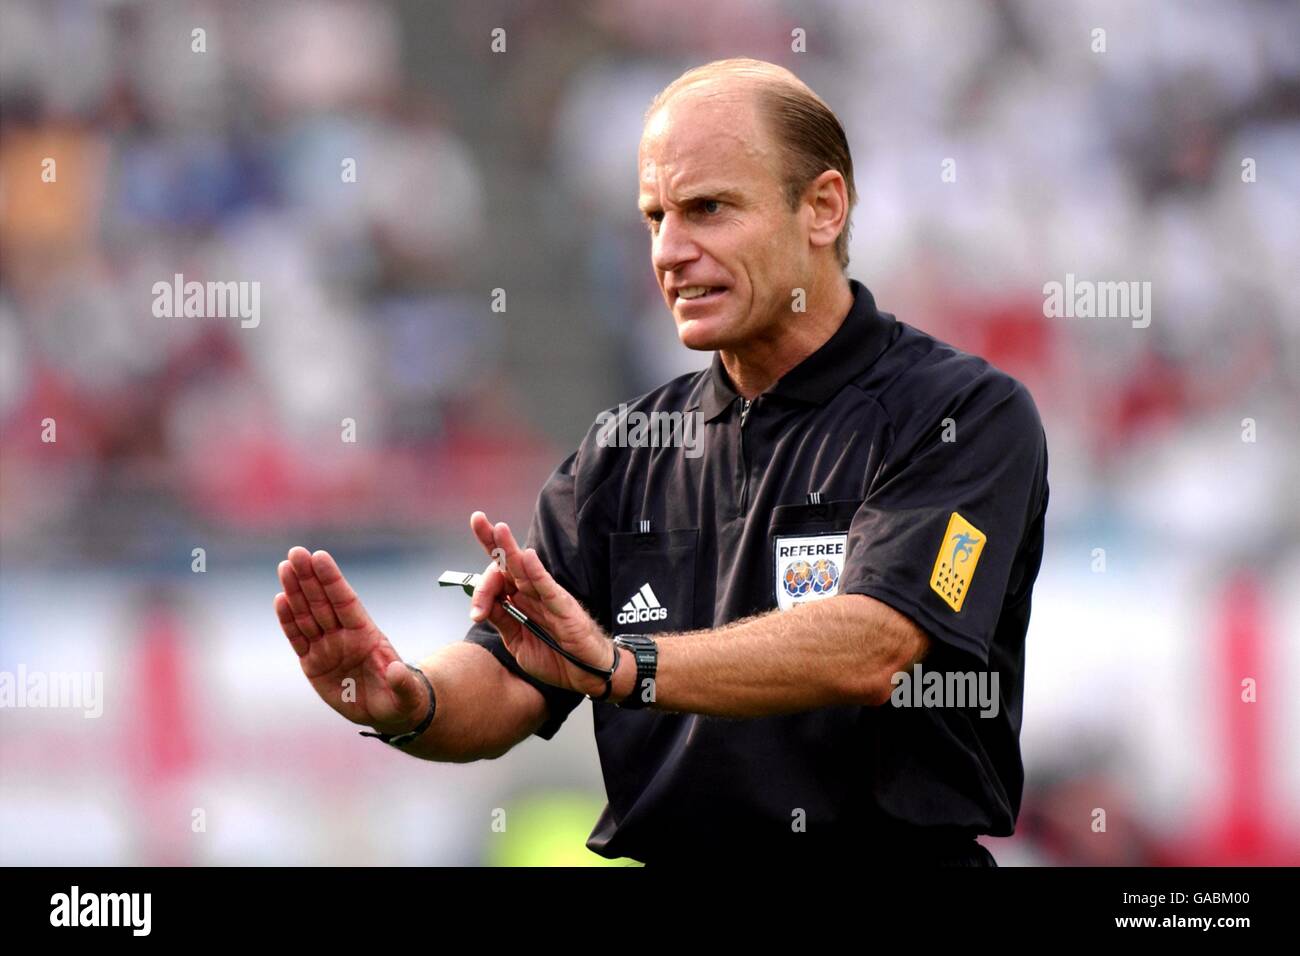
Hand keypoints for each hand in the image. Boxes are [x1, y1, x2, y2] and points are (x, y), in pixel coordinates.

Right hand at [274, 547, 430, 734]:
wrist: (386, 712)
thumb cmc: (401, 697)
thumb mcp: (407, 694)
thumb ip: (403, 682)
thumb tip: (397, 670)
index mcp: (367, 635)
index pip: (346, 602)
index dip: (332, 580)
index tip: (320, 556)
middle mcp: (344, 636)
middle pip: (323, 602)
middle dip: (309, 578)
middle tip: (296, 552)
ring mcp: (327, 648)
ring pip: (307, 615)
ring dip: (295, 591)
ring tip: (285, 567)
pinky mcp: (312, 664)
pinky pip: (298, 639)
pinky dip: (288, 620)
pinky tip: (280, 599)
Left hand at [467, 512, 611, 695]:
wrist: (584, 673)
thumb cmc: (555, 657)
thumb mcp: (516, 642)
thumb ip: (501, 621)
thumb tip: (480, 606)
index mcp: (518, 600)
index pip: (496, 578)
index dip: (481, 580)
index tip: (474, 609)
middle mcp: (530, 593)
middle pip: (507, 564)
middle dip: (492, 542)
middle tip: (478, 519)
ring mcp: (546, 597)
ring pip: (524, 570)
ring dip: (510, 550)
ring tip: (499, 530)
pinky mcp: (562, 606)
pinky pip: (547, 587)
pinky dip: (537, 572)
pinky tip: (527, 557)